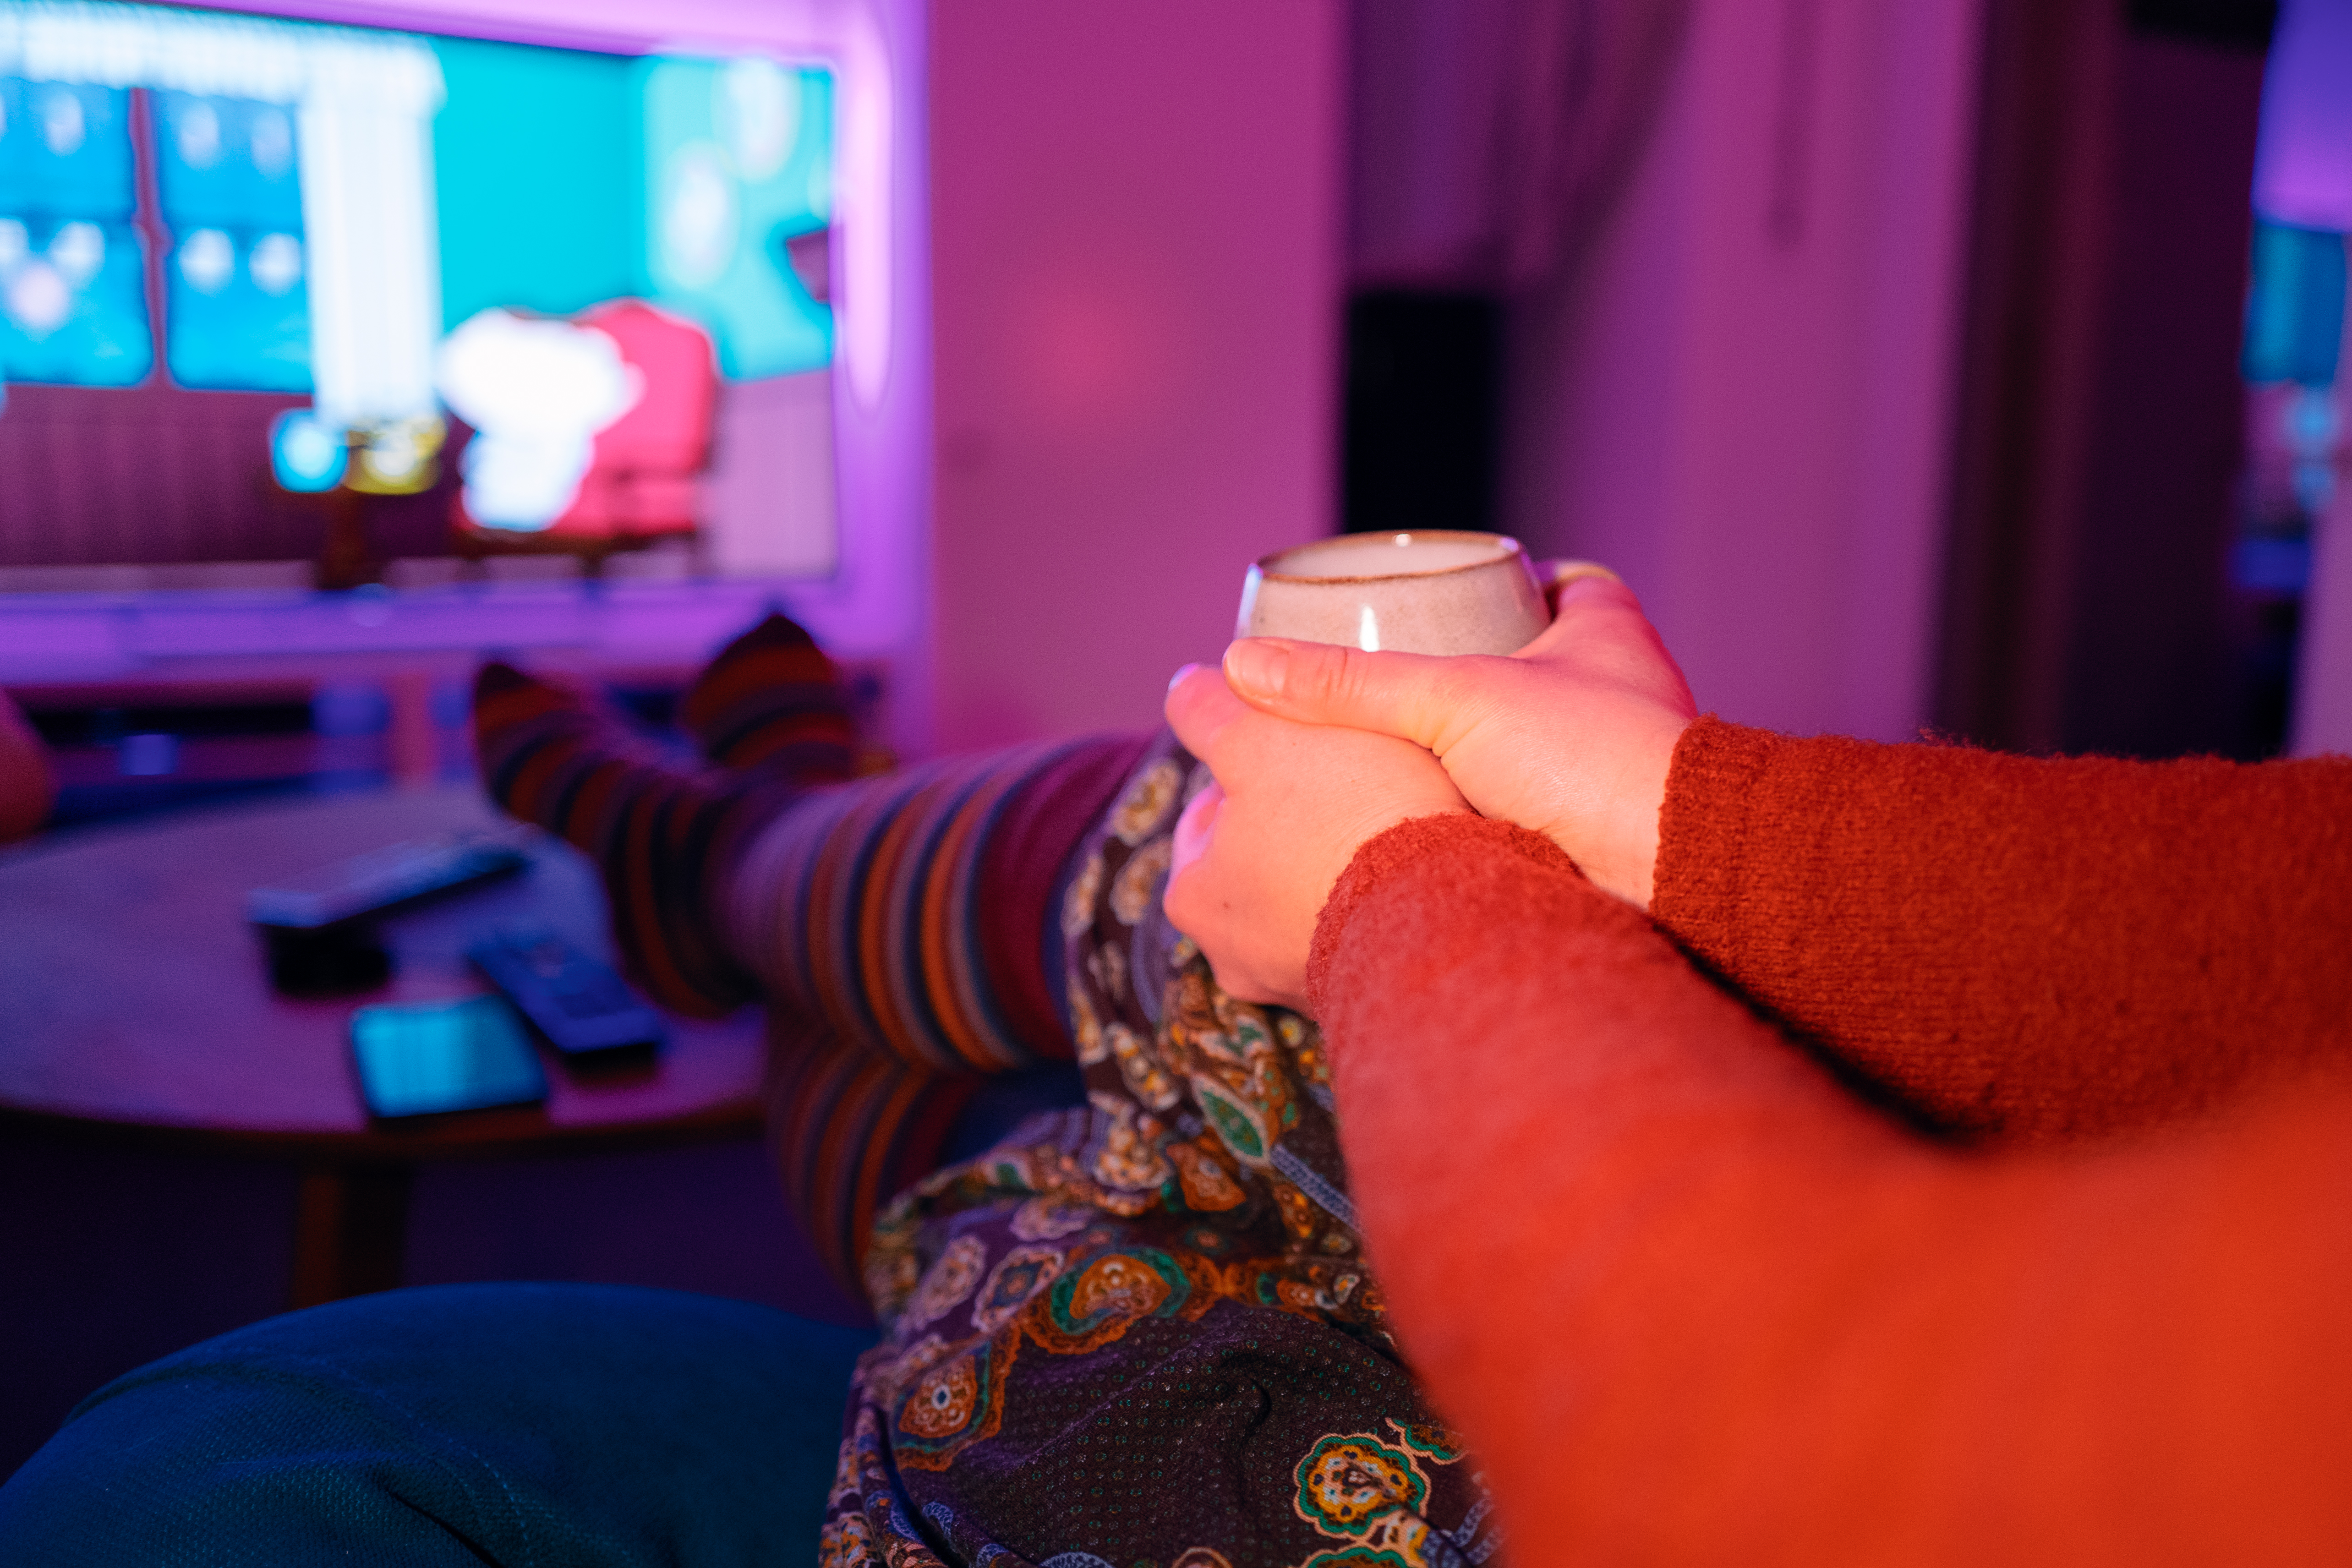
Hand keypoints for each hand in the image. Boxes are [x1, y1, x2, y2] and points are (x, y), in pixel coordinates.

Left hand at [1162, 665, 1468, 1010]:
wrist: (1455, 914)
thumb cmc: (1347, 819)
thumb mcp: (1260, 737)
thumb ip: (1210, 707)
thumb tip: (1183, 686)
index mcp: (1195, 900)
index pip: (1209, 815)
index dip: (1252, 764)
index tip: (1299, 742)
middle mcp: (1237, 962)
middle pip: (1261, 860)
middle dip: (1299, 818)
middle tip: (1352, 774)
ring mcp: (1304, 988)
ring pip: (1315, 899)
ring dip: (1345, 861)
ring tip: (1395, 815)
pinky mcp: (1370, 995)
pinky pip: (1366, 931)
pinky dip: (1382, 901)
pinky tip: (1418, 867)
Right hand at [1219, 566, 1694, 908]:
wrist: (1673, 878)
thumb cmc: (1592, 762)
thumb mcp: (1453, 699)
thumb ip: (1348, 684)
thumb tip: (1240, 667)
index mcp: (1606, 627)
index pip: (1558, 579)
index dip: (1506, 580)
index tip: (1448, 591)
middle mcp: (1619, 688)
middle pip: (1533, 659)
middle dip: (1473, 670)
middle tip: (1397, 676)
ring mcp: (1613, 761)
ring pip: (1532, 739)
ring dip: (1475, 749)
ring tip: (1395, 749)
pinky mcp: (1599, 828)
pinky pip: (1531, 803)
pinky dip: (1486, 805)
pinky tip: (1430, 812)